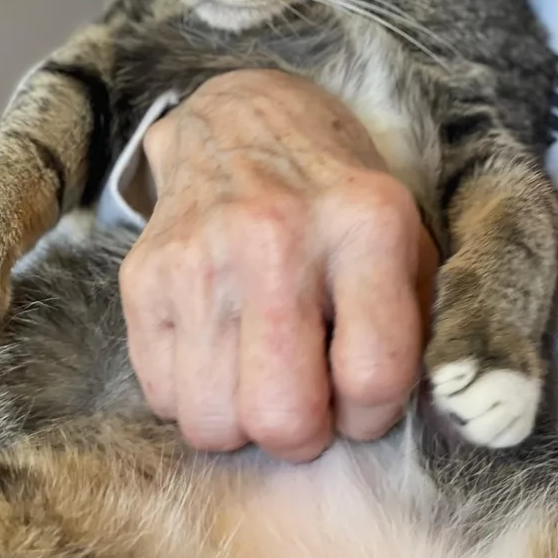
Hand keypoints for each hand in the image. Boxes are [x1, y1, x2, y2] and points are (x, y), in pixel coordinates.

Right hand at [119, 70, 438, 461]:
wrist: (241, 121)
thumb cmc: (333, 195)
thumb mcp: (404, 235)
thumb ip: (415, 320)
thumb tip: (407, 416)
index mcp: (363, 226)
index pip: (374, 376)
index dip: (372, 414)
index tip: (360, 395)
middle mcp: (276, 238)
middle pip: (283, 417)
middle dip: (300, 436)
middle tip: (305, 400)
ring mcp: (199, 257)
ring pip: (211, 422)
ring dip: (241, 420)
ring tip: (257, 371)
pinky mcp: (141, 275)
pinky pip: (162, 396)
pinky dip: (194, 393)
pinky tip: (218, 346)